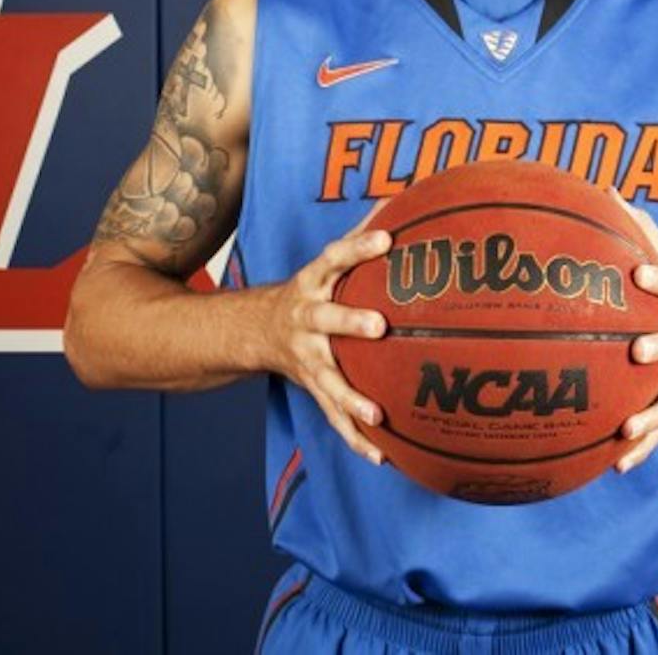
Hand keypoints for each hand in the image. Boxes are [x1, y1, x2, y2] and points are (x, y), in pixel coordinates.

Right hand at [259, 204, 391, 464]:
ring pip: (327, 379)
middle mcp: (306, 320)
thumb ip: (360, 235)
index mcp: (312, 283)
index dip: (357, 247)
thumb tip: (404, 201)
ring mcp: (307, 358)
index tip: (386, 238)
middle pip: (326, 320)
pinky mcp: (312, 388)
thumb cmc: (310, 290)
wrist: (254, 330)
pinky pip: (333, 417)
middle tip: (379, 326)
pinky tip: (383, 456)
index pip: (333, 258)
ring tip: (376, 415)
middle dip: (350, 323)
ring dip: (350, 398)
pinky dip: (355, 438)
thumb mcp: (323, 263)